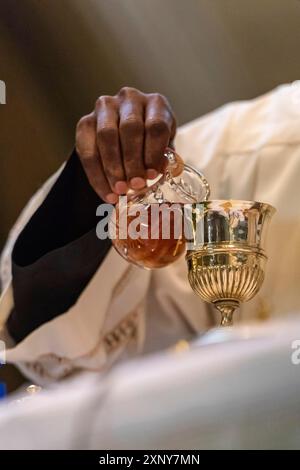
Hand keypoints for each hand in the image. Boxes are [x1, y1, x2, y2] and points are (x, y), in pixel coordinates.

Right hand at [75, 87, 175, 202]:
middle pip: (130, 128)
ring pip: (106, 136)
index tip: (152, 175)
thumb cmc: (151, 143)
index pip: (155, 125)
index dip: (154, 152)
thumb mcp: (163, 148)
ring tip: (119, 191)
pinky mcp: (86, 122)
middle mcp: (130, 99)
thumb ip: (163, 158)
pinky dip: (97, 176)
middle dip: (132, 161)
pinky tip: (106, 192)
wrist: (126, 138)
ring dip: (113, 168)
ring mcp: (105, 108)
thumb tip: (158, 172)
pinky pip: (87, 150)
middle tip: (135, 185)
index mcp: (156, 104)